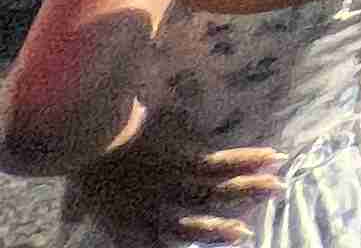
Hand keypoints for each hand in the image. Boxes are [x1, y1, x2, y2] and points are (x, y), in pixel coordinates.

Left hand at [70, 127, 282, 243]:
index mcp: (128, 222)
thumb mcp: (75, 198)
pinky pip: (219, 164)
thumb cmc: (78, 166)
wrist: (86, 139)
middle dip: (223, 229)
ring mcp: (173, 183)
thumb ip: (78, 211)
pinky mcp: (183, 158)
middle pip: (195, 224)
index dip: (185, 244)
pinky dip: (246, 161)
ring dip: (248, 191)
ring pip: (216, 193)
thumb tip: (67, 220)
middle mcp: (157, 209)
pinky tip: (271, 156)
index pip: (159, 242)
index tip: (207, 244)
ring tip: (277, 189)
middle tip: (248, 233)